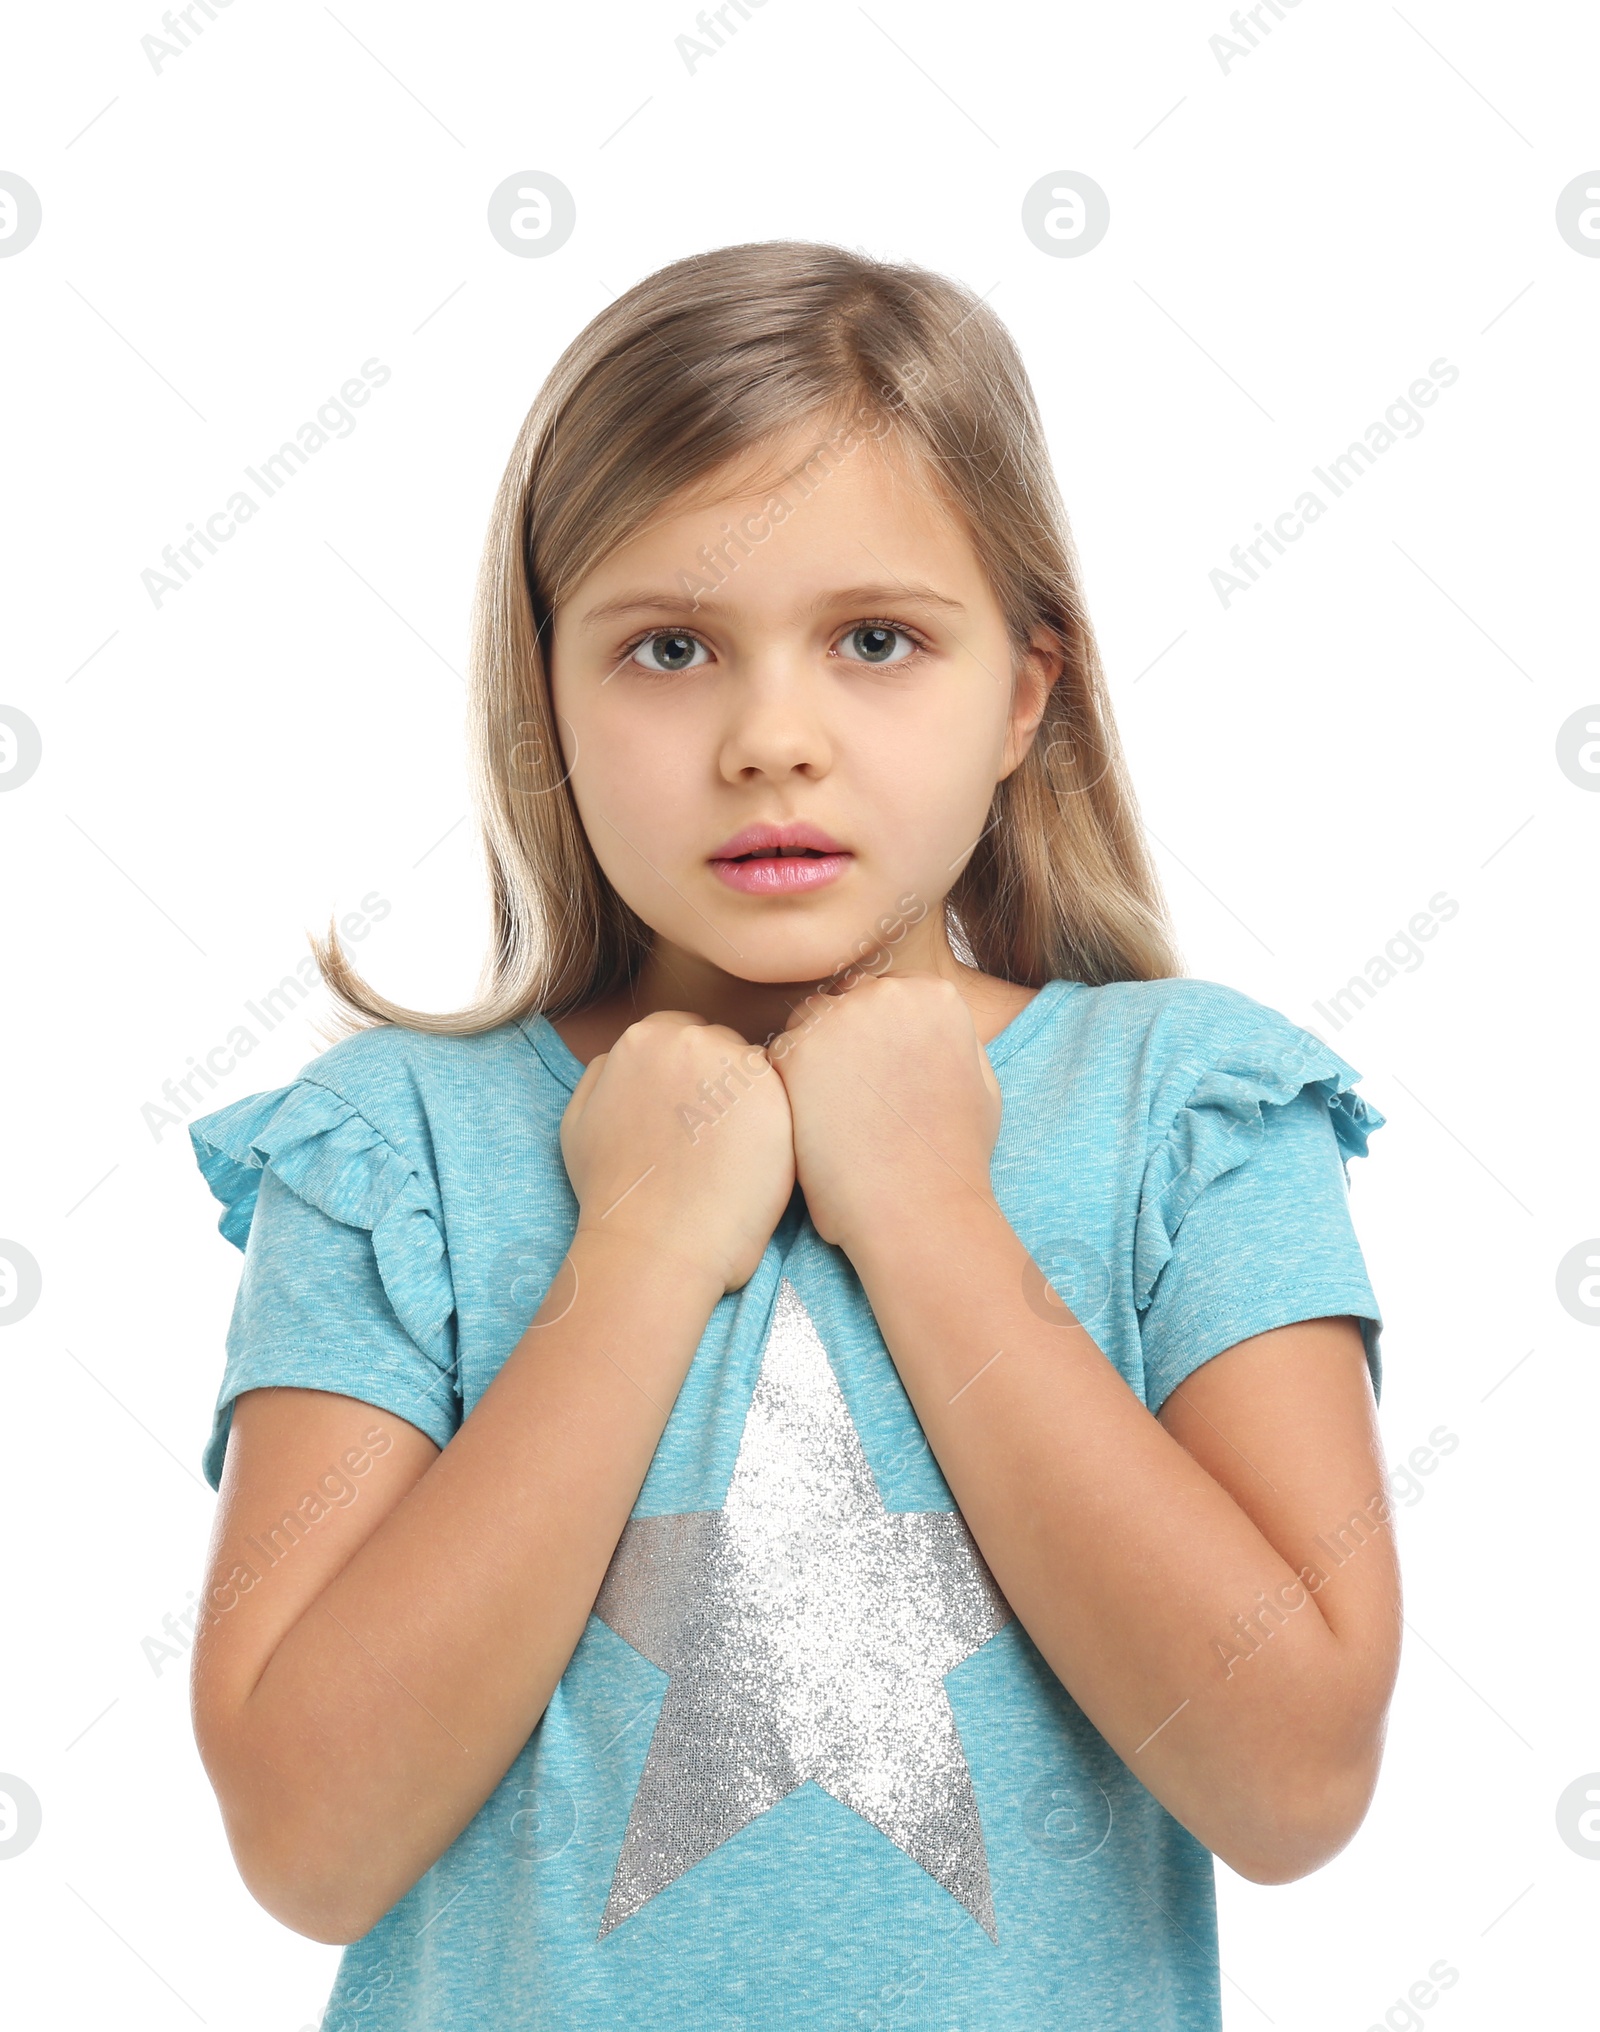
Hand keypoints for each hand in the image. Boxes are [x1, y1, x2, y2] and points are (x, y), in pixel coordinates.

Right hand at [560, 1011, 795, 1293]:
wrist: (653, 1244)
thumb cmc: (613, 1193)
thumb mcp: (578, 1119)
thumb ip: (602, 1072)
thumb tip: (621, 1057)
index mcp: (643, 1038)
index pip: (683, 1034)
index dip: (688, 1077)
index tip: (688, 1116)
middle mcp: (690, 1039)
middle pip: (722, 1045)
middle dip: (720, 1084)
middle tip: (712, 1140)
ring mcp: (736, 1065)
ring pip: (755, 1072)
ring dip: (750, 1104)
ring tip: (731, 1156)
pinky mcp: (776, 1097)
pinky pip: (785, 1098)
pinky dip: (774, 1127)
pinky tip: (752, 1163)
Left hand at [767, 972, 1002, 1256]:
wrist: (918, 1208)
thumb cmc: (954, 1157)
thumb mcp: (982, 1083)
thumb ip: (952, 1038)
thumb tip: (925, 1024)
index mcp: (936, 995)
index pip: (888, 995)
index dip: (881, 1038)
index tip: (883, 1078)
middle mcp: (888, 992)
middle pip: (847, 1001)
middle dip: (846, 1041)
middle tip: (855, 1100)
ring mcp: (839, 1017)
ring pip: (810, 1024)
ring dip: (814, 1059)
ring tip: (837, 1116)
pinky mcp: (795, 1052)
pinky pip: (779, 1056)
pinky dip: (790, 1088)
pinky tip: (815, 1126)